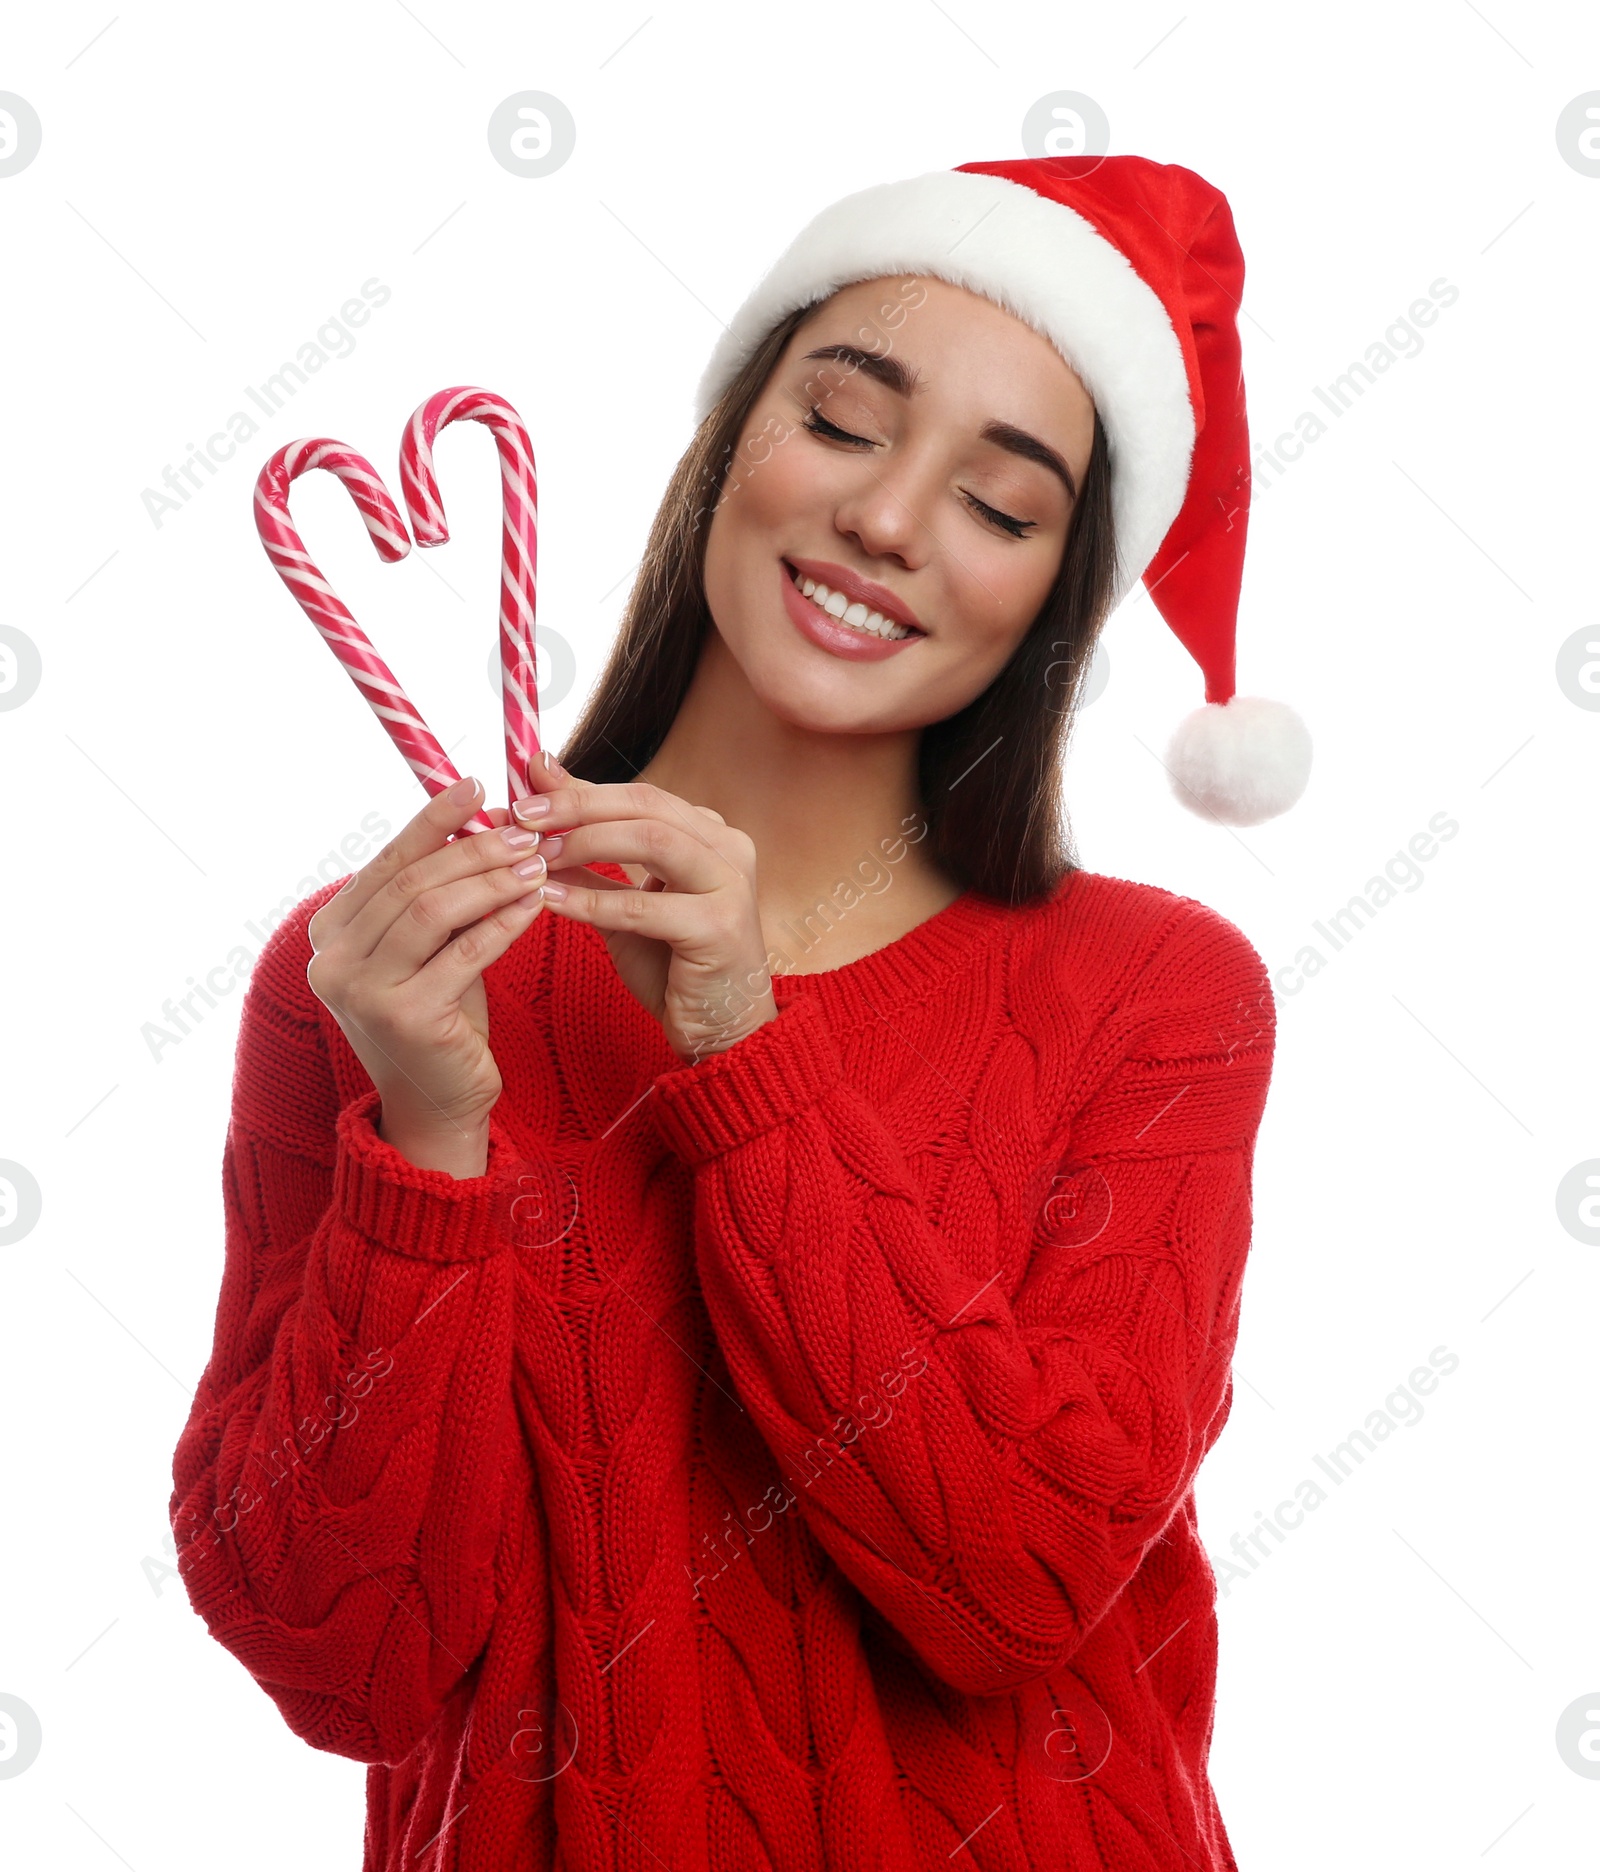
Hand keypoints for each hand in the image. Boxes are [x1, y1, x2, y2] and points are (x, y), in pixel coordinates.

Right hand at [304, 776, 549, 1174]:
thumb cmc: (440, 1016)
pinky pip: (464, 952)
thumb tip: (478, 817)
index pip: (386, 861)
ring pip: (432, 909)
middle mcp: (330, 959)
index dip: (434, 820)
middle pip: (411, 881)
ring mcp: (361, 991)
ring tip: (537, 860)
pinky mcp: (404, 1017)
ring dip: (491, 880)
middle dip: (473, 849)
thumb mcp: (428, 947)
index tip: (478, 784)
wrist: (437, 1105)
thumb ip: (435, 893)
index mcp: (328, 932)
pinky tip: (536, 902)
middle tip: (525, 830)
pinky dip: (504, 921)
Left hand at [510, 758, 776, 1062]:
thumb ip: (590, 861)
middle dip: (578, 805)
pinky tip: (550, 901)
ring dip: (585, 843)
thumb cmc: (675, 968)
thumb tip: (538, 817)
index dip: (581, 789)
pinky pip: (644, 906)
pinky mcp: (719, 928)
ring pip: (651, 841)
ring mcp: (730, 886)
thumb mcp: (624, 906)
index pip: (640, 795)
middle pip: (646, 805)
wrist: (720, 1032)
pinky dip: (592, 901)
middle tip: (522, 814)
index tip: (527, 787)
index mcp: (711, 835)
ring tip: (537, 856)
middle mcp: (729, 849)